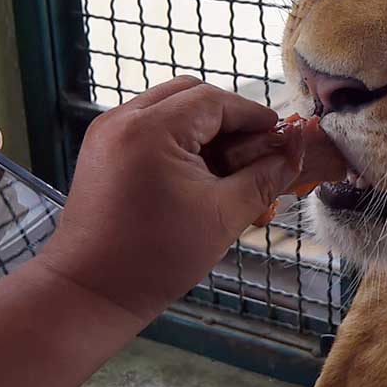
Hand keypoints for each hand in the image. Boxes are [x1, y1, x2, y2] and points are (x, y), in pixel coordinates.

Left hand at [37, 77, 302, 323]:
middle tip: (256, 155)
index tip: (281, 139)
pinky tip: (200, 179)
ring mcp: (106, 133)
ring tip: (231, 173)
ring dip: (204, 132)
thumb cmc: (156, 258)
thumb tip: (297, 149)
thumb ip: (265, 177)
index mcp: (151, 128)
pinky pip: (148, 130)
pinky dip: (177, 143)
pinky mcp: (101, 151)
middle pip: (191, 96)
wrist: (90, 290)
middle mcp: (123, 119)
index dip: (254, 117)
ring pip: (169, 110)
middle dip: (229, 121)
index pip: (215, 100)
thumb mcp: (224, 215)